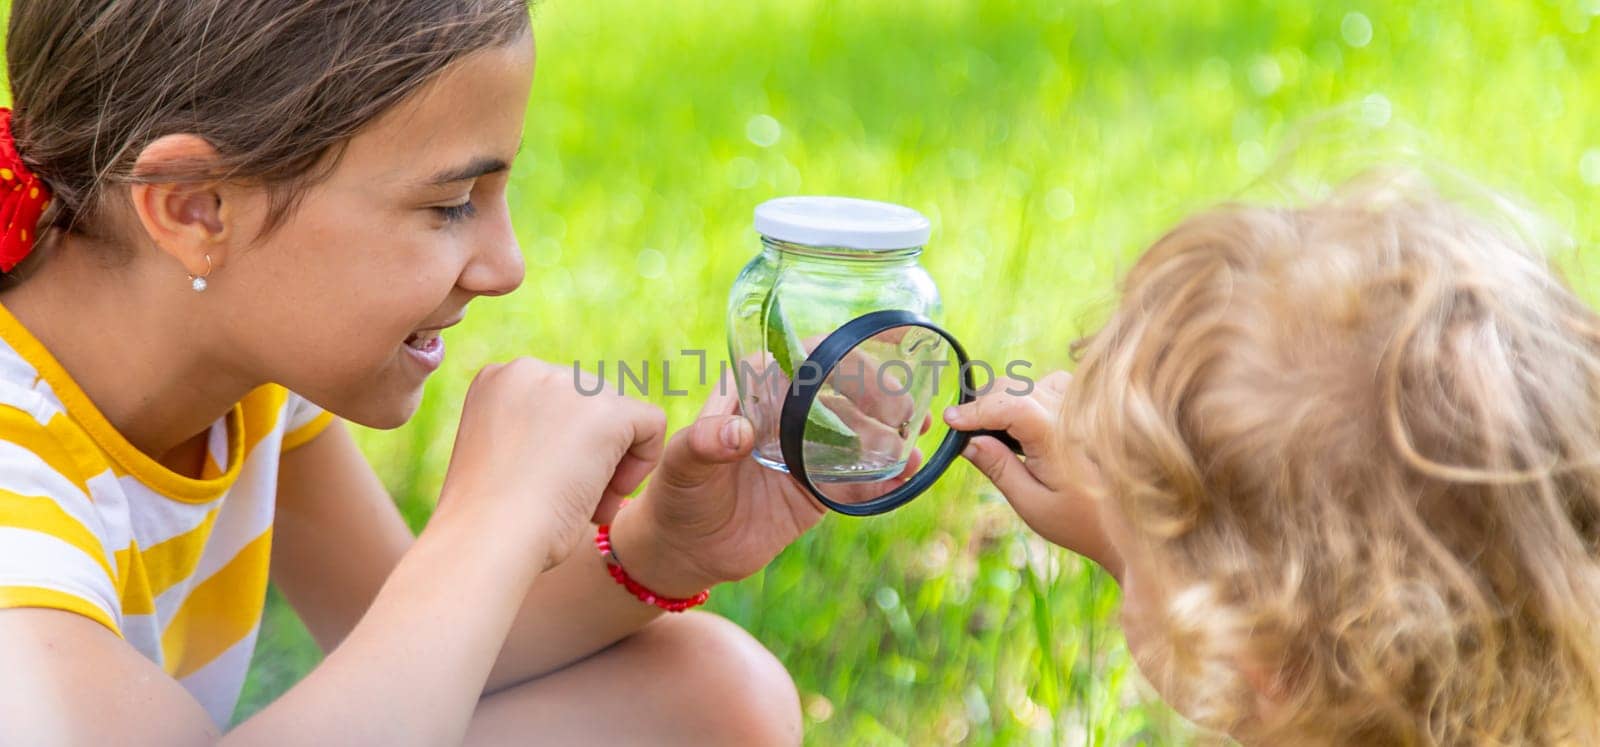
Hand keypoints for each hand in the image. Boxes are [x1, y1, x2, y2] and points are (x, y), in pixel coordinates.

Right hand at [437, 358, 666, 571]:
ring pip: (621, 418)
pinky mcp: (607, 410)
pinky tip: (609, 497)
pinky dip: (642, 464)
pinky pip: (651, 424)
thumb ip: (538, 434)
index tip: (542, 485)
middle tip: (568, 502)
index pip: (560, 403)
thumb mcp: (505, 458)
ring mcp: (569, 384)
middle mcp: (531, 369)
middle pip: (593, 406)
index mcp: (499, 379)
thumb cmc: (490, 519)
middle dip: (590, 456)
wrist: (485, 539)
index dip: (561, 449)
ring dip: (611, 466)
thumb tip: (590, 439)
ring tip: (584, 506)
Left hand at [607, 371, 926, 596]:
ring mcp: (808, 453)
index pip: (802, 359)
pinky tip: (908, 476)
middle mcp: (788, 417)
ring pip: (860, 434)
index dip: (840, 348)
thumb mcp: (681, 465)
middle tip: (905, 407)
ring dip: (892, 434)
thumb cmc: (677, 495)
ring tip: (917, 439)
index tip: (877, 346)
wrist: (686, 550)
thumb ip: (703, 443)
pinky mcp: (819, 490)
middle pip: (844, 392)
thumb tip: (737, 432)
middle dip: (880, 393)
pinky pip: (858, 482)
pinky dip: (885, 479)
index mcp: (756, 395)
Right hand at [943, 370, 1120, 575]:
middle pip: (1015, 387)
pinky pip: (1053, 386)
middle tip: (965, 429)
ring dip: (1007, 399)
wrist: (1132, 529)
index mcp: (1058, 437)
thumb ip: (998, 468)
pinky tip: (1026, 425)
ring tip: (993, 428)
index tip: (950, 422)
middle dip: (984, 404)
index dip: (975, 410)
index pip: (1007, 404)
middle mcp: (1074, 413)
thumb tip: (967, 441)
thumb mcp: (1032, 504)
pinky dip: (1030, 396)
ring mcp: (1084, 408)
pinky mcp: (1090, 409)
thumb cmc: (1082, 523)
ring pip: (1032, 383)